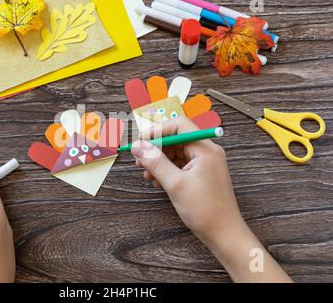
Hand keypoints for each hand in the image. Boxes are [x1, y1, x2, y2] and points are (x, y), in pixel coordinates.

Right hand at [132, 117, 291, 282]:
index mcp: (206, 149)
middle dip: (156, 148)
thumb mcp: (175, 184)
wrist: (223, 234)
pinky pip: (180, 164)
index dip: (157, 131)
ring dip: (159, 160)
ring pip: (176, 152)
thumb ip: (155, 162)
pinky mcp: (201, 173)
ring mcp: (205, 163)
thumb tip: (137, 146)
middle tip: (140, 160)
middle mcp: (207, 152)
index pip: (179, 125)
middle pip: (176, 138)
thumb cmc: (205, 210)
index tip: (140, 141)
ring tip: (147, 174)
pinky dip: (167, 170)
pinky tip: (158, 181)